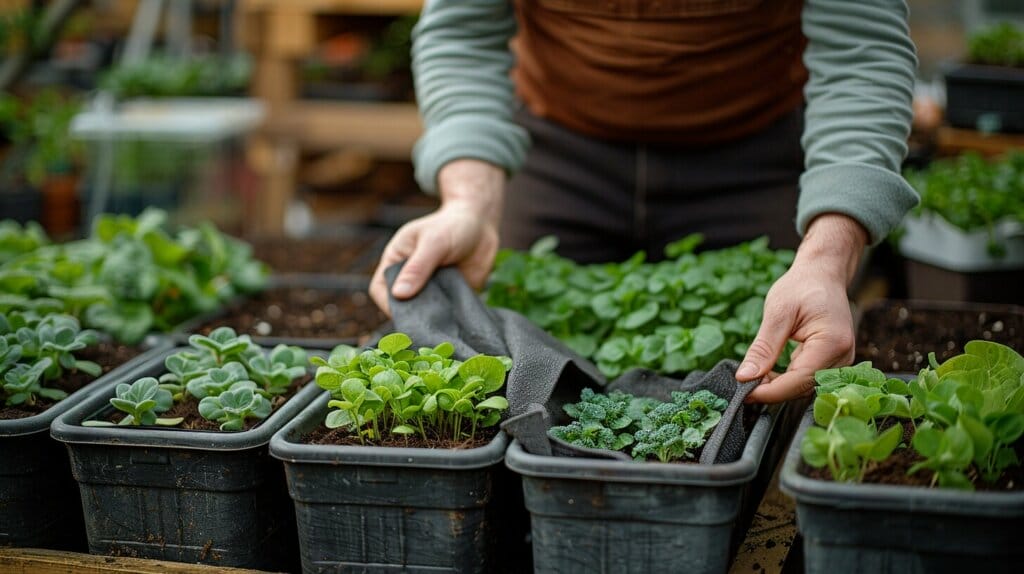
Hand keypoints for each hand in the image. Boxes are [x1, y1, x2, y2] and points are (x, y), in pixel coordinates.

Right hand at [369, 159, 504, 314]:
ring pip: (423, 312)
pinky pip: (444, 313)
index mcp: (396, 261)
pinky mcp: (448, 297)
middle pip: (400, 305)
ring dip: (431, 317)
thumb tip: (398, 294)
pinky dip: (448, 317)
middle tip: (427, 319)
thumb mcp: (434, 242)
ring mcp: (430, 289)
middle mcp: (410, 277)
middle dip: (411, 314)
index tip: (404, 313)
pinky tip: (455, 318)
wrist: (482, 225)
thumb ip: (417, 267)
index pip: (380, 289)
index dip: (387, 303)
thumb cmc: (452, 226)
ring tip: (442, 318)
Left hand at [736, 214, 867, 402]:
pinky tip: (768, 373)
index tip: (744, 393)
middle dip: (772, 390)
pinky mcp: (833, 361)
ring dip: (778, 386)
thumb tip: (745, 377)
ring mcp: (841, 361)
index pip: (798, 381)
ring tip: (753, 378)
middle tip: (743, 385)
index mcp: (832, 343)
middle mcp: (843, 356)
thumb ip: (763, 348)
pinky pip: (808, 378)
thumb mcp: (777, 313)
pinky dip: (786, 379)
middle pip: (803, 388)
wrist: (822, 274)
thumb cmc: (802, 286)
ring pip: (805, 386)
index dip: (770, 392)